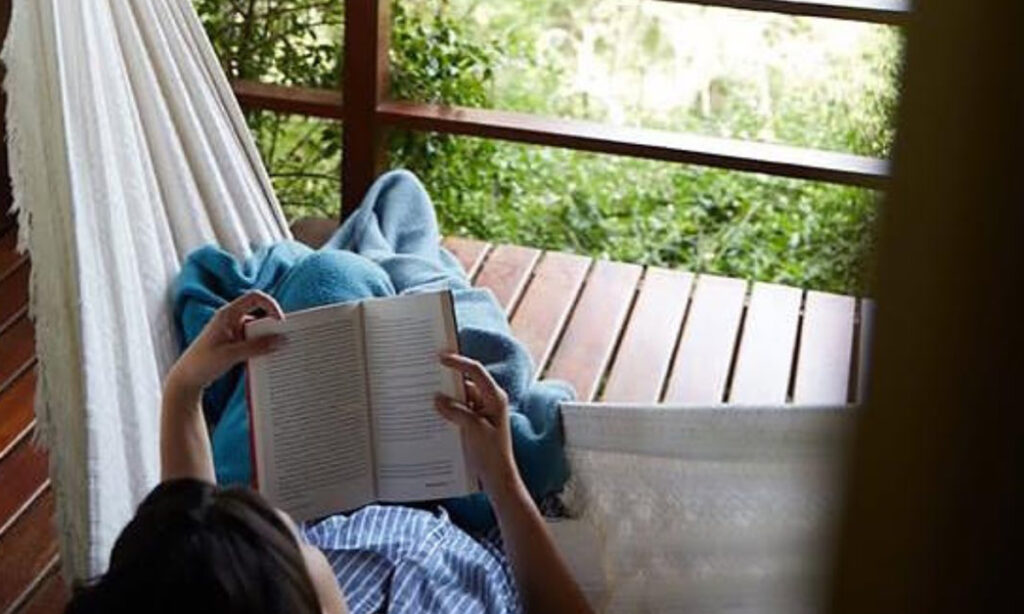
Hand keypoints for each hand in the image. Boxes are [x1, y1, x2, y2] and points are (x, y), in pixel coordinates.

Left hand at [167, 291, 285, 396]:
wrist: (186, 379)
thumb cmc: (201, 363)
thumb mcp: (232, 355)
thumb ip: (258, 347)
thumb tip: (280, 340)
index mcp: (227, 314)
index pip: (255, 297)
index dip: (271, 305)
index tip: (279, 323)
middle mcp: (231, 318)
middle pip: (259, 311)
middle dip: (273, 324)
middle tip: (283, 339)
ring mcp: (233, 330)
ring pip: (258, 327)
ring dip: (267, 337)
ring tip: (275, 351)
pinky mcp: (234, 341)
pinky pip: (253, 338)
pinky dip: (261, 345)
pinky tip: (265, 357)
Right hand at [435, 353, 523, 501]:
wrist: (498, 478)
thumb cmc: (492, 454)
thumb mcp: (473, 430)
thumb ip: (456, 411)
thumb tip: (437, 398)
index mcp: (495, 397)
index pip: (476, 371)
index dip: (458, 361)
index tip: (440, 357)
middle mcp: (489, 401)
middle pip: (466, 382)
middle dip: (447, 379)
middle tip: (426, 373)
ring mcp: (482, 412)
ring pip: (460, 397)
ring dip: (444, 397)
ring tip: (423, 393)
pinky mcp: (474, 423)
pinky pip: (458, 410)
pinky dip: (446, 410)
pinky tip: (430, 412)